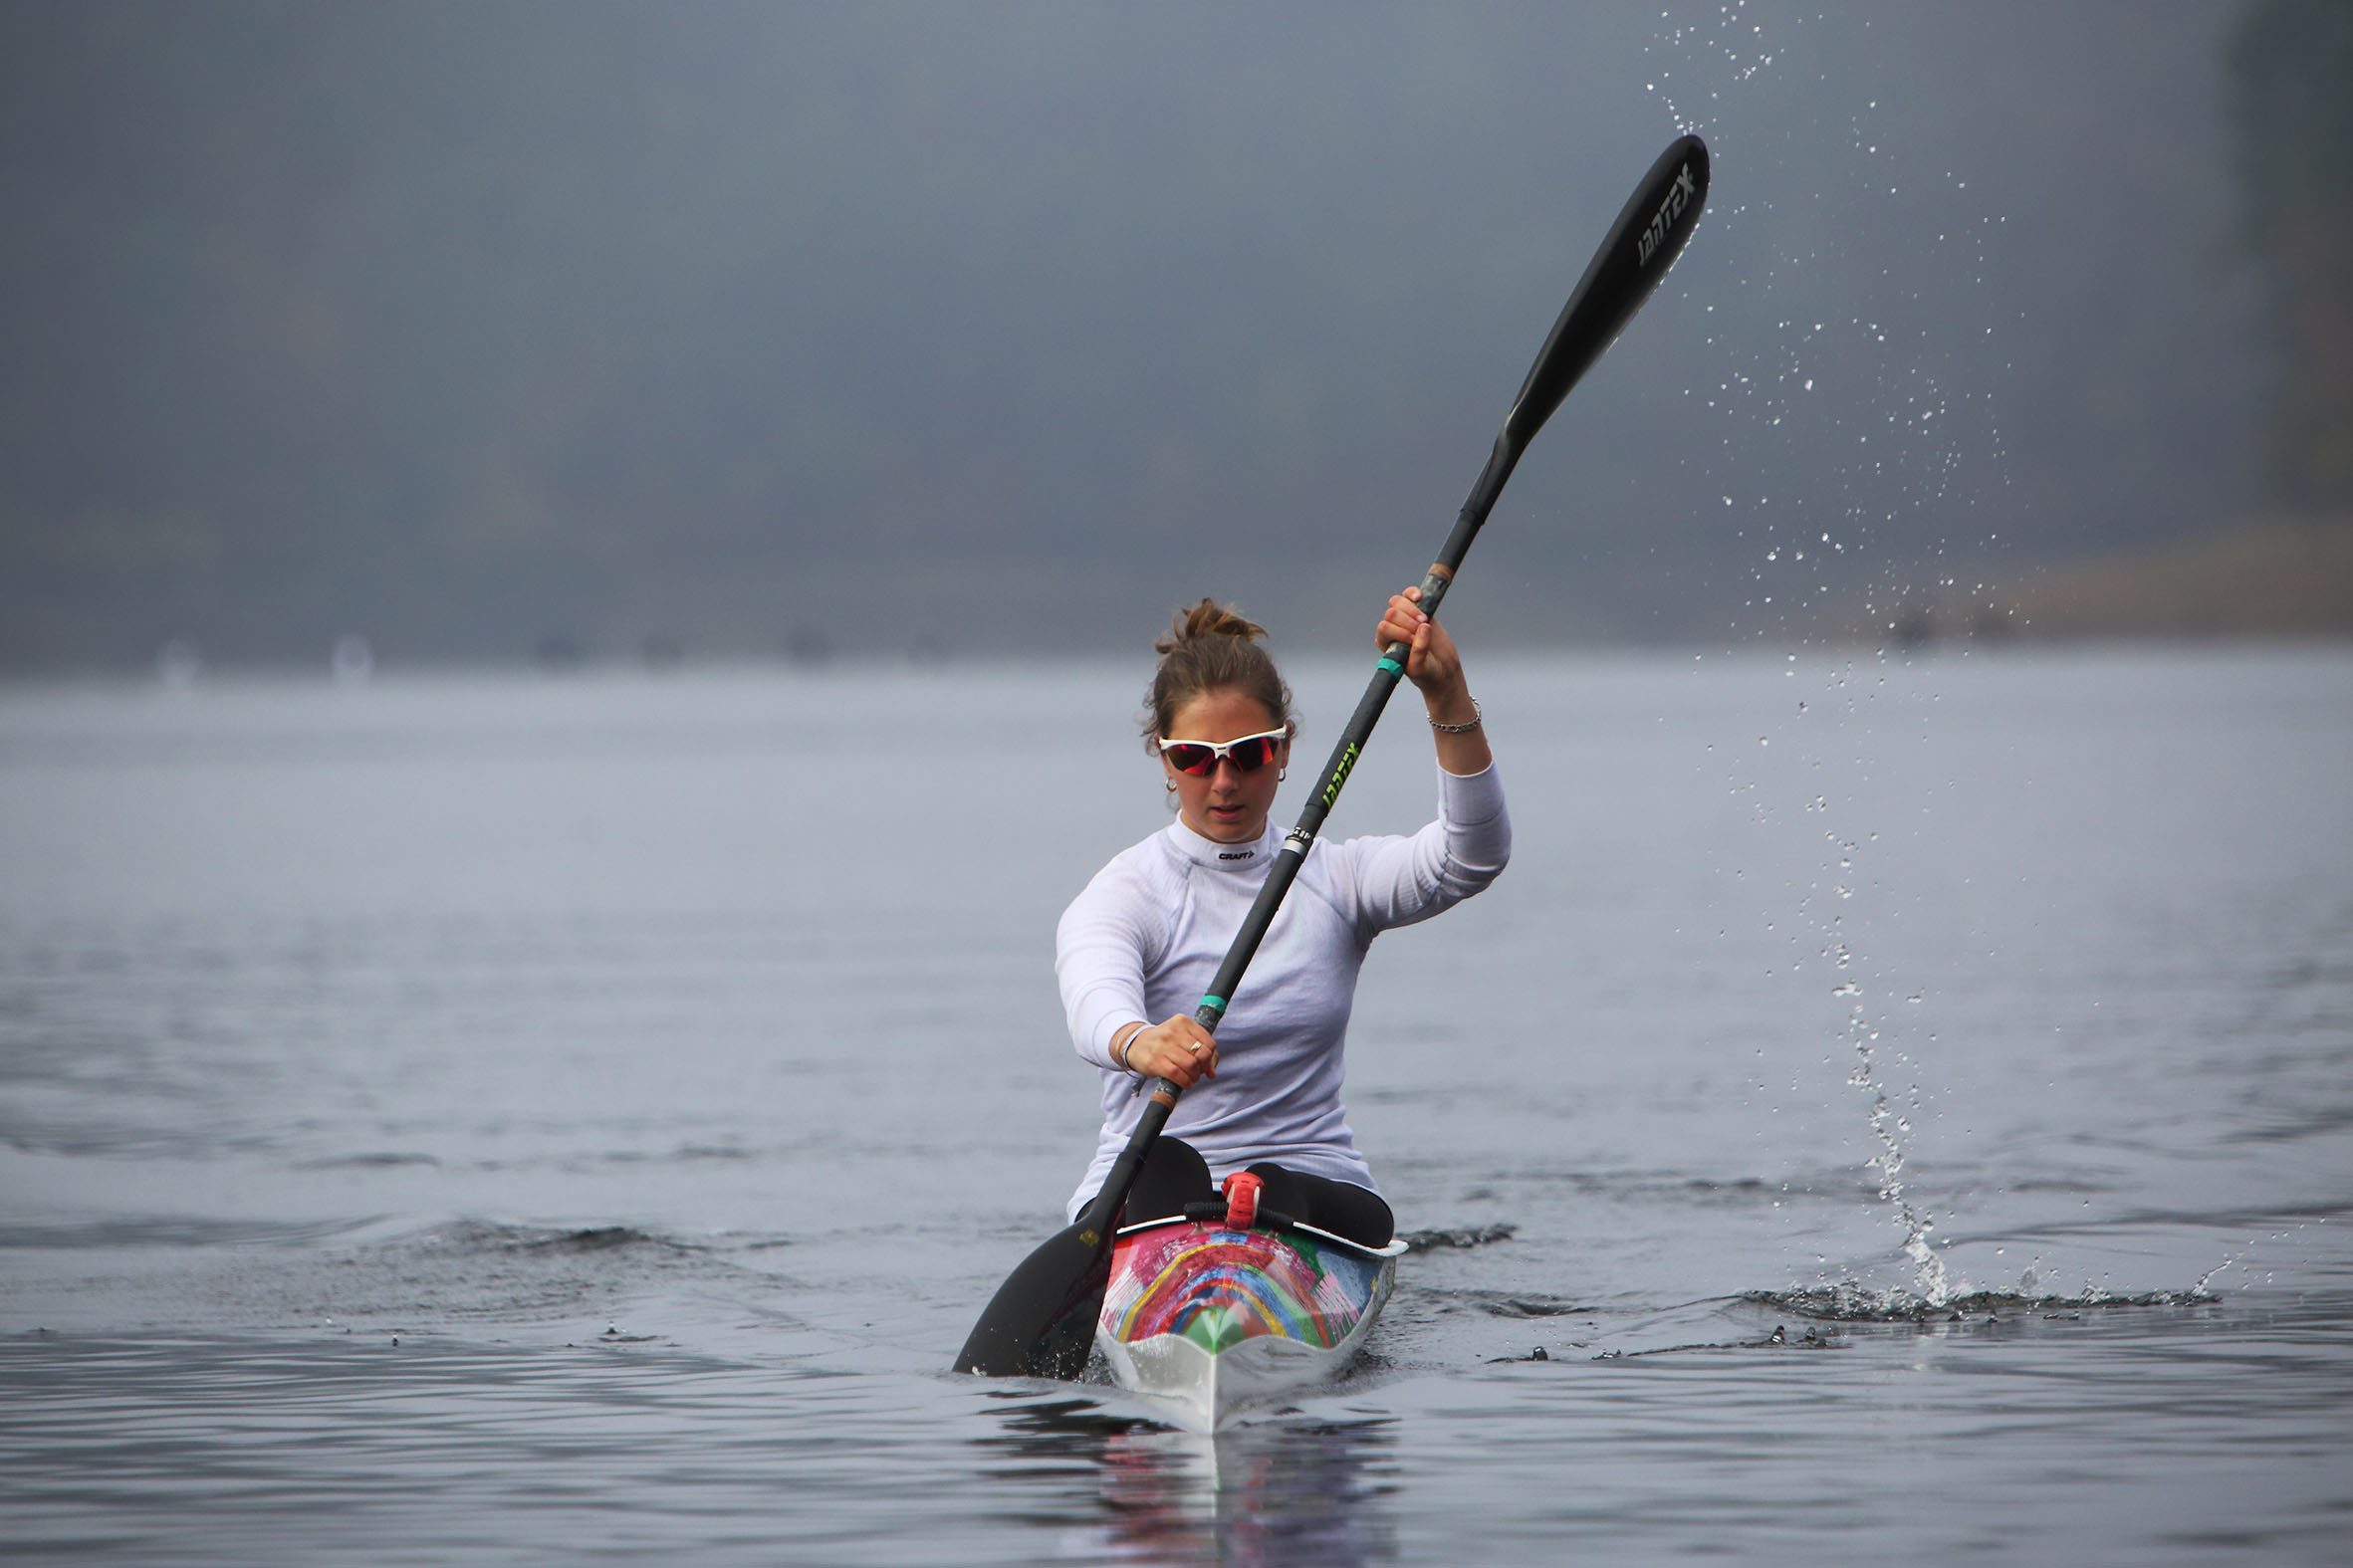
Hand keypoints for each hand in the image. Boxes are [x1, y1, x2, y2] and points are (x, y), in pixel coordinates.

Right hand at [1117, 1015, 1218, 1086]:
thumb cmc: (1164, 1043)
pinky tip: (1186, 1083)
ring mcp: (1163, 1046)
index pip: (1208, 1042)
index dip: (1211, 1057)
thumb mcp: (1181, 1038)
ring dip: (1195, 1076)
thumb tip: (1212, 1072)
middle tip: (1198, 1071)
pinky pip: (1178, 1075)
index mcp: (1182, 1022)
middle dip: (1203, 1067)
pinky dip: (1186, 1082)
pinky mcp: (1155, 1061)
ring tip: (1191, 1077)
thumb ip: (1200, 1051)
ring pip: (1191, 1065)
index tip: (1205, 1064)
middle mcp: (1173, 1031)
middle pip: (1201, 1054)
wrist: (1134, 1044)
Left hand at [1376, 587, 1467, 704]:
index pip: (1384, 627)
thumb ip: (1418, 650)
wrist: (1442, 669)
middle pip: (1391, 613)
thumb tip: (1423, 627)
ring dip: (1411, 609)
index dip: (1399, 631)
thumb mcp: (1420, 667)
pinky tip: (1419, 597)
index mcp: (1386, 642)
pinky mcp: (1419, 610)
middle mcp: (1392, 628)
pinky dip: (1412, 593)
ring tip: (1425, 620)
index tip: (1412, 640)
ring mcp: (1405, 618)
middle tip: (1422, 628)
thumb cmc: (1426, 672)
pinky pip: (1409, 595)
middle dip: (1407, 620)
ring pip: (1397, 602)